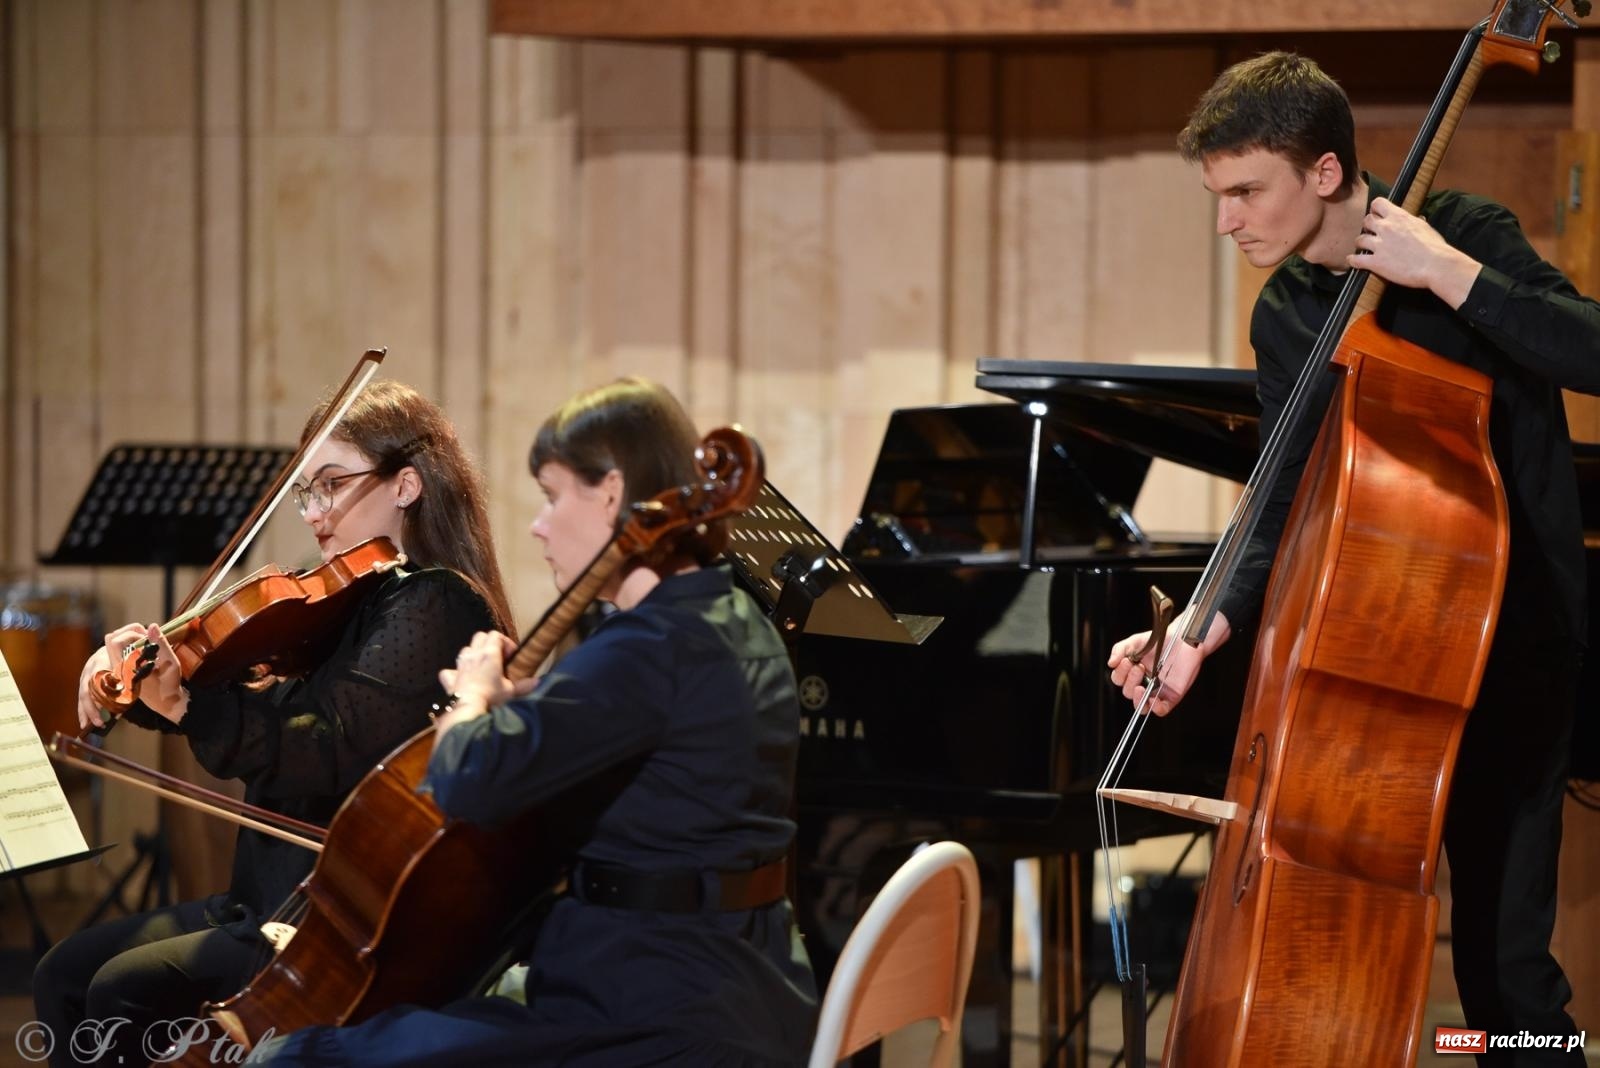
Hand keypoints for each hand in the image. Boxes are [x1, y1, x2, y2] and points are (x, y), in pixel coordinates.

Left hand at [77, 623, 188, 729]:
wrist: (166, 702)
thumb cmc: (170, 685)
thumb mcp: (171, 664)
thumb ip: (161, 645)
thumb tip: (152, 626)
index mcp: (126, 668)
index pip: (115, 642)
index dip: (131, 634)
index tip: (148, 638)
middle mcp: (118, 667)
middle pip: (111, 638)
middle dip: (129, 631)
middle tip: (146, 637)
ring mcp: (118, 668)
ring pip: (113, 642)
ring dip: (129, 636)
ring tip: (146, 642)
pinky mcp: (121, 667)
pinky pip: (118, 648)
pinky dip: (130, 642)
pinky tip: (144, 649)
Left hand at [436, 632, 532, 733]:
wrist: (468, 708)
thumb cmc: (491, 697)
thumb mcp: (511, 691)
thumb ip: (524, 685)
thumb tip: (537, 682)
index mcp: (490, 654)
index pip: (495, 635)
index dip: (505, 642)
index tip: (511, 655)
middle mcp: (473, 656)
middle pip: (479, 636)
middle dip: (489, 643)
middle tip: (498, 657)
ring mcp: (460, 666)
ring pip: (465, 650)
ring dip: (473, 654)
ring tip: (481, 667)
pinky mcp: (451, 679)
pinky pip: (449, 671)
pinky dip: (455, 673)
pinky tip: (461, 679)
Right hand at [1105, 609, 1230, 716]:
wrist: (1183, 639)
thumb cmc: (1160, 640)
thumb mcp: (1135, 641)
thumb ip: (1120, 650)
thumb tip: (1110, 664)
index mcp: (1132, 672)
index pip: (1119, 680)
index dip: (1120, 673)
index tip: (1127, 661)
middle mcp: (1143, 683)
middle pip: (1128, 692)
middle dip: (1130, 680)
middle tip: (1139, 667)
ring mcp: (1156, 691)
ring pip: (1141, 706)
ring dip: (1137, 699)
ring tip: (1140, 686)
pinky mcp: (1171, 696)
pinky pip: (1161, 710)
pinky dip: (1155, 708)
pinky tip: (1152, 699)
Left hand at [1350, 197, 1479, 307]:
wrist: (1436, 265)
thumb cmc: (1435, 247)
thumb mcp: (1425, 227)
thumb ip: (1414, 222)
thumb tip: (1417, 218)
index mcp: (1399, 216)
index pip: (1378, 203)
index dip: (1376, 209)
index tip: (1377, 215)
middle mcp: (1386, 228)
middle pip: (1366, 221)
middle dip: (1368, 227)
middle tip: (1371, 233)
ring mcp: (1379, 245)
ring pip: (1359, 239)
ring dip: (1360, 243)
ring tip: (1363, 247)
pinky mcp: (1376, 262)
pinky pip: (1356, 259)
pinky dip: (1353, 260)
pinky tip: (1352, 260)